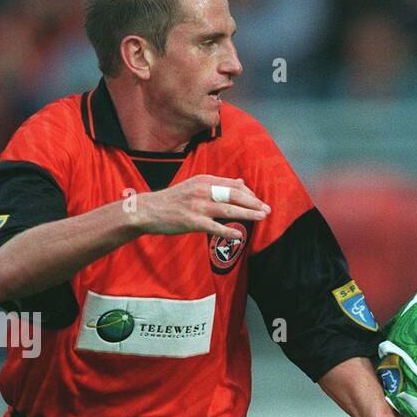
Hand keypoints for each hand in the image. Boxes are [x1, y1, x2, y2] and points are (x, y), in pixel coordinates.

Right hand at [132, 175, 269, 239]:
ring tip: (262, 217)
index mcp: (204, 181)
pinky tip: (240, 236)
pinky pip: (214, 228)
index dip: (250, 194)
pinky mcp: (192, 222)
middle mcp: (203, 191)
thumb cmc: (173, 200)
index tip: (259, 202)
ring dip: (247, 214)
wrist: (148, 210)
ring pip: (228, 210)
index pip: (234, 185)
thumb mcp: (196, 186)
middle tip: (268, 210)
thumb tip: (242, 183)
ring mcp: (197, 206)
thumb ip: (218, 185)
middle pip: (234, 195)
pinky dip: (228, 232)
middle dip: (254, 203)